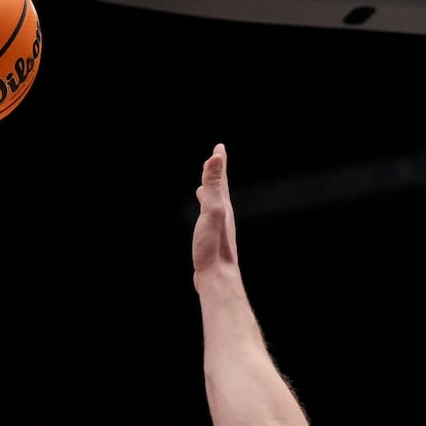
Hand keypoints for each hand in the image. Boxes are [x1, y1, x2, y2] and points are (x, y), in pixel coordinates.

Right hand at [192, 143, 239, 280]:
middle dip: (216, 175)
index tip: (219, 147)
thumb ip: (214, 185)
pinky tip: (201, 220)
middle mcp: (223, 216)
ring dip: (209, 194)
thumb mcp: (212, 210)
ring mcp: (218, 229)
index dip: (220, 162)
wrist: (217, 278)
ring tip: (202, 189)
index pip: (222, 179)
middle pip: (220, 190)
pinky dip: (204, 213)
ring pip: (214, 206)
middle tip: (214, 162)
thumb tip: (216, 157)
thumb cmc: (213, 245)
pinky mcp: (211, 242)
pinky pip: (208, 221)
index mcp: (224, 206)